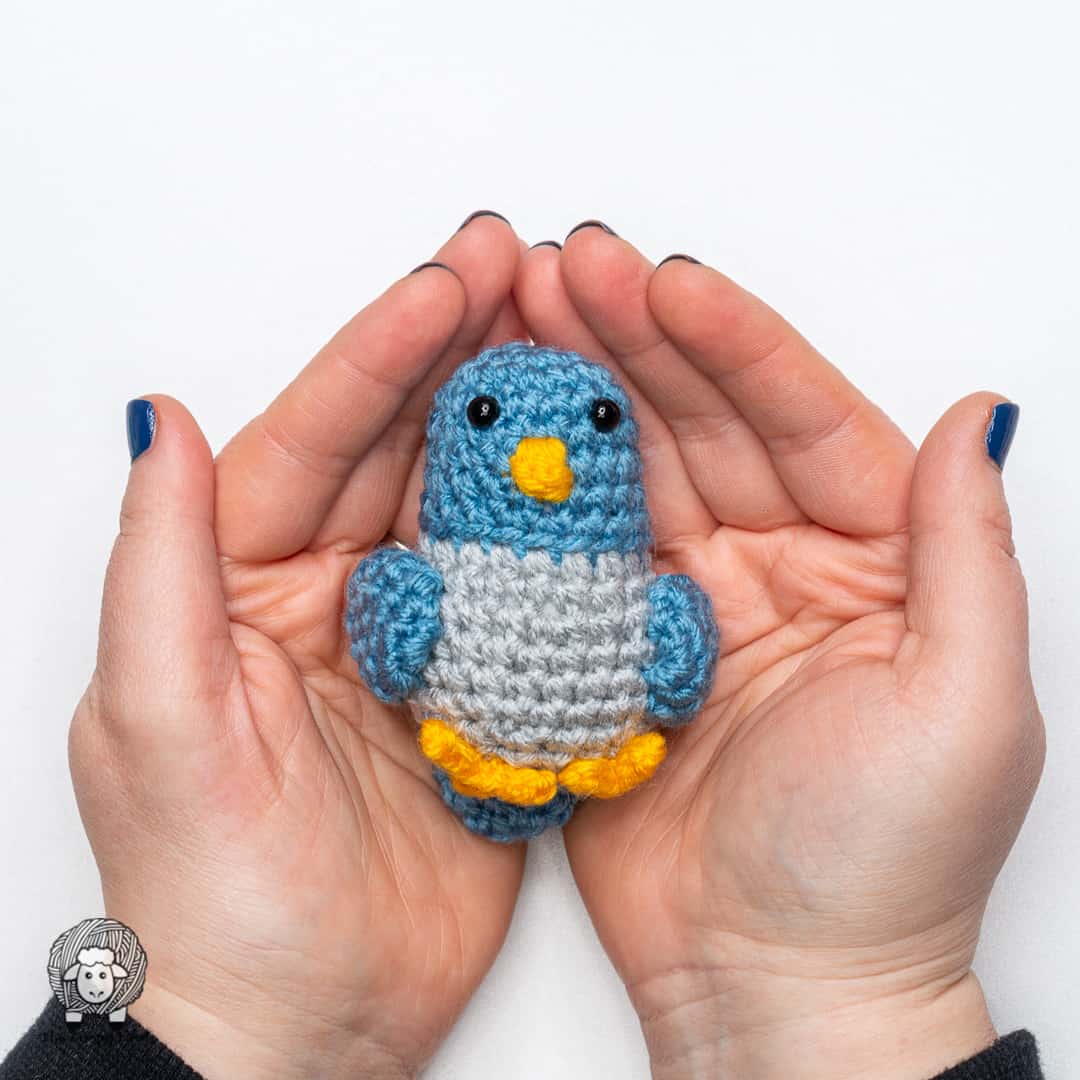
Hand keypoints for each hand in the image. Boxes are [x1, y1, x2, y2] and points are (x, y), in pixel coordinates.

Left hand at [69, 215, 529, 1079]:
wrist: (296, 1025)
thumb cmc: (212, 891)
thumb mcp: (158, 718)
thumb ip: (162, 565)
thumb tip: (162, 423)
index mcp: (247, 580)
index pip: (316, 435)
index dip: (383, 349)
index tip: (453, 277)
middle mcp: (336, 591)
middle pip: (405, 447)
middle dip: (465, 353)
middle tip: (534, 270)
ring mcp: (418, 636)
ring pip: (475, 505)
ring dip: (523, 426)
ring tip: (582, 342)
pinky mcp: (480, 688)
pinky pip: (527, 589)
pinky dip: (569, 534)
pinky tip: (612, 478)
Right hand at [513, 228, 1042, 1079]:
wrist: (774, 986)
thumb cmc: (883, 867)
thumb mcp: (966, 704)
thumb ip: (964, 550)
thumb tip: (978, 414)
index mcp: (870, 561)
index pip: (800, 418)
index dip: (732, 344)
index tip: (663, 283)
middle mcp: (776, 566)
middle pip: (703, 425)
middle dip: (635, 341)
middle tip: (562, 269)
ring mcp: (688, 603)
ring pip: (633, 474)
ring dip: (581, 395)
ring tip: (519, 319)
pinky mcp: (617, 648)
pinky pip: (578, 553)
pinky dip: (539, 493)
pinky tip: (499, 433)